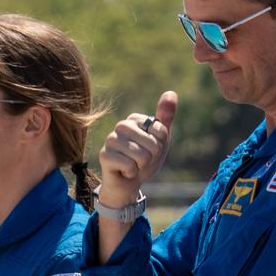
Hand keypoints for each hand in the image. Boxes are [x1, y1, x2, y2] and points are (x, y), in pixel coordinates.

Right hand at [97, 91, 175, 207]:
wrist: (128, 183)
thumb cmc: (144, 160)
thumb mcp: (160, 139)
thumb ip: (166, 117)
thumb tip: (171, 92)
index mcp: (135, 119)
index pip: (161, 131)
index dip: (160, 146)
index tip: (150, 150)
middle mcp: (121, 125)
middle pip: (153, 144)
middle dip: (151, 157)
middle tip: (141, 160)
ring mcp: (111, 139)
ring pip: (142, 156)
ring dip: (141, 166)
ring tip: (132, 165)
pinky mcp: (105, 155)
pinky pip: (130, 166)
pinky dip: (132, 173)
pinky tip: (124, 171)